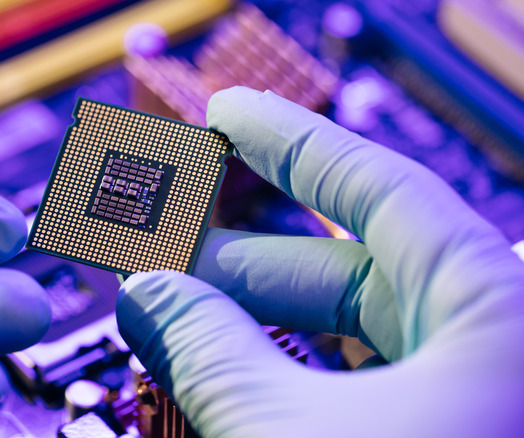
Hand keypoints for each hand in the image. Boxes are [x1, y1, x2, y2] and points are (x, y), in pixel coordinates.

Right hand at [116, 87, 523, 436]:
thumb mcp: (296, 434)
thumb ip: (212, 356)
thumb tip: (146, 295)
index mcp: (492, 309)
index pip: (376, 187)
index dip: (289, 142)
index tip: (227, 115)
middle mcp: (491, 341)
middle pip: (351, 266)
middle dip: (244, 258)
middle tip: (165, 252)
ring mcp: (471, 393)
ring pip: (352, 335)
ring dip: (260, 325)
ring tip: (184, 324)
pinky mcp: (444, 432)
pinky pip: (362, 385)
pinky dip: (293, 376)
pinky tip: (241, 379)